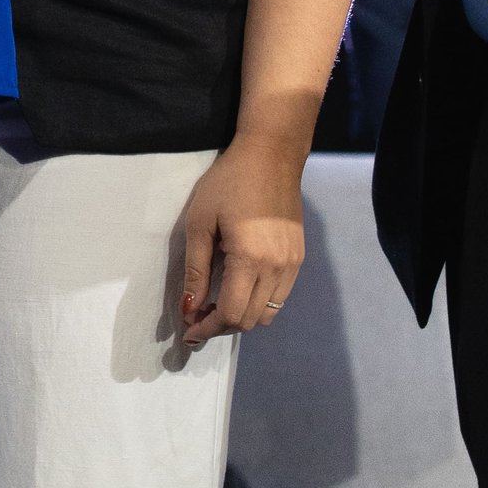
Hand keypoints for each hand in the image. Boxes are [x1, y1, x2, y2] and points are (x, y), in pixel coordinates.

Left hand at [177, 134, 306, 344]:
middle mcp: (277, 268)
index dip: (206, 329)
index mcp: (250, 259)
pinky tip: (240, 289)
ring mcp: (292, 265)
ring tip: (217, 306)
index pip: (230, 314)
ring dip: (240, 318)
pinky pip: (279, 298)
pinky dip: (258, 304)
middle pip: (249, 320)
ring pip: (267, 314)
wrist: (271, 155)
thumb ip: (196, 270)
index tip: (188, 331)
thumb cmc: (228, 183)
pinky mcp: (299, 258)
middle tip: (198, 319)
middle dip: (220, 327)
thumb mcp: (200, 223)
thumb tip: (189, 309)